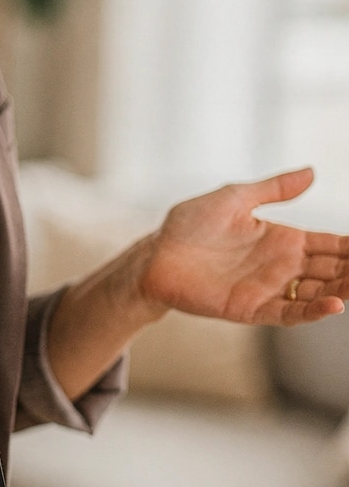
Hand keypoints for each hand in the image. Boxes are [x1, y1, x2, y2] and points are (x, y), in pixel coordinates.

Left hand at [141, 167, 348, 326]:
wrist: (156, 253)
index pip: (329, 245)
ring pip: (317, 294)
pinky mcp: (251, 308)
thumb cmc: (191, 224)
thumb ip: (274, 190)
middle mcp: (281, 267)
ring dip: (342, 290)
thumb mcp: (235, 198)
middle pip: (330, 271)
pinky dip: (313, 311)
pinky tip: (335, 304)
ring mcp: (268, 289)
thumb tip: (312, 172)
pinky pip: (289, 313)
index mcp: (282, 240)